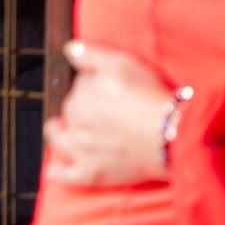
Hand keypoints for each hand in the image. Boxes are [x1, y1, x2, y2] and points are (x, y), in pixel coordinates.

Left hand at [51, 40, 180, 186]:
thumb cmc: (149, 98)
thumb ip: (91, 55)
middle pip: (70, 110)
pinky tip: (55, 169)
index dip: (92, 84)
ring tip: (62, 130)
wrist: (169, 135)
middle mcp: (77, 122)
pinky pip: (67, 175)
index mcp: (82, 95)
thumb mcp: (122, 64)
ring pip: (60, 140)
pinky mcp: (92, 173)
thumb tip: (69, 49)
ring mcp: (82, 150)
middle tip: (99, 108)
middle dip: (79, 107)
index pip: (79, 85)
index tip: (106, 87)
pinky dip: (59, 171)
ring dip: (58, 133)